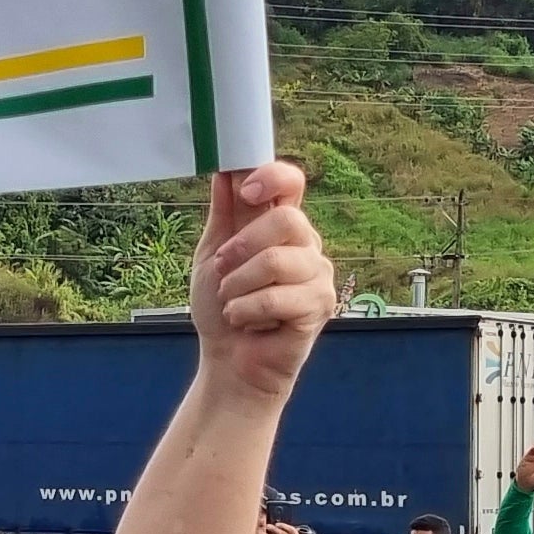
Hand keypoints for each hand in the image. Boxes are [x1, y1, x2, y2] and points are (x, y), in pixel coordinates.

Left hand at [188, 162, 331, 411]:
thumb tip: (225, 172)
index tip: (246, 191)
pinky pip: (278, 297)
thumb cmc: (222, 307)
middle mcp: (305, 244)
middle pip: (285, 220)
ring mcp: (317, 273)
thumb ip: (223, 216)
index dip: (272, 178)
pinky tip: (244, 321)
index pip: (292, 182)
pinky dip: (247, 311)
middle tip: (223, 270)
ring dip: (238, 285)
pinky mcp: (320, 304)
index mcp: (280, 225)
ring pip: (276, 261)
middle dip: (241, 247)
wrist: (228, 361)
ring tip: (231, 302)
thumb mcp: (212, 256)